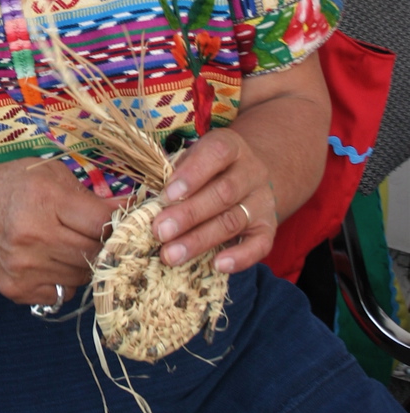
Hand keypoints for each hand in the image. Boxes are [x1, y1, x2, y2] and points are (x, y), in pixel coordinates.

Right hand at [0, 158, 118, 307]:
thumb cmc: (6, 188)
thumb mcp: (47, 175)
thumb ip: (87, 194)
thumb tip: (127, 209)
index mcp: (44, 200)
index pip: (102, 222)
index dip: (120, 223)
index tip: (125, 222)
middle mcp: (34, 237)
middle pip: (96, 253)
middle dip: (107, 246)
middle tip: (104, 237)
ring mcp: (25, 268)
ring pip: (83, 277)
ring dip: (87, 263)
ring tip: (74, 245)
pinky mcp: (18, 290)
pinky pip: (63, 293)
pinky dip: (66, 280)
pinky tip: (53, 261)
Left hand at [151, 129, 277, 272]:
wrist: (251, 172)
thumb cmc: (207, 168)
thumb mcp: (193, 158)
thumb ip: (174, 172)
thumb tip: (144, 199)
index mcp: (230, 147)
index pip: (216, 154)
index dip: (192, 173)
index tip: (167, 194)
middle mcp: (251, 172)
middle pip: (222, 193)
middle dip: (188, 214)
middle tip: (159, 232)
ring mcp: (262, 200)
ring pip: (234, 221)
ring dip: (201, 240)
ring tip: (171, 255)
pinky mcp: (269, 227)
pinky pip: (260, 244)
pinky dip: (240, 257)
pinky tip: (217, 265)